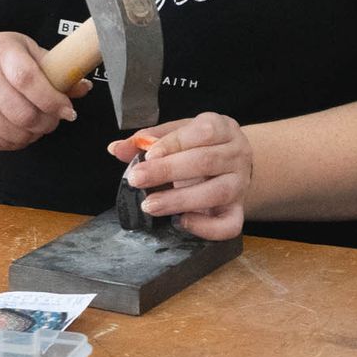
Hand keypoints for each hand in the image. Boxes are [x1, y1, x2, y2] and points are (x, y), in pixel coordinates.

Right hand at [0, 31, 88, 151]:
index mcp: (2, 53)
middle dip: (48, 123)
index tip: (67, 110)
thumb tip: (83, 88)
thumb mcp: (27, 51)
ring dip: (33, 135)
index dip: (53, 100)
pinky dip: (14, 143)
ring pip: (13, 134)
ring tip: (35, 125)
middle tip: (53, 119)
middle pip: (23, 114)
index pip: (29, 80)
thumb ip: (55, 69)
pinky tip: (17, 130)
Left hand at [107, 113, 251, 240]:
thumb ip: (147, 139)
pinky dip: (206, 228)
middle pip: (206, 161)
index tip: (148, 155)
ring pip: (218, 192)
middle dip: (167, 171)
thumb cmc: (200, 145)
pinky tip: (182, 222)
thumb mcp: (177, 133)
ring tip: (151, 205)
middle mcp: (236, 155)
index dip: (173, 144)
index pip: (202, 132)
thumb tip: (116, 148)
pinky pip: (230, 224)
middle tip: (137, 180)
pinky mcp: (238, 210)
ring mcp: (240, 184)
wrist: (232, 163)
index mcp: (222, 128)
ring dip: (180, 200)